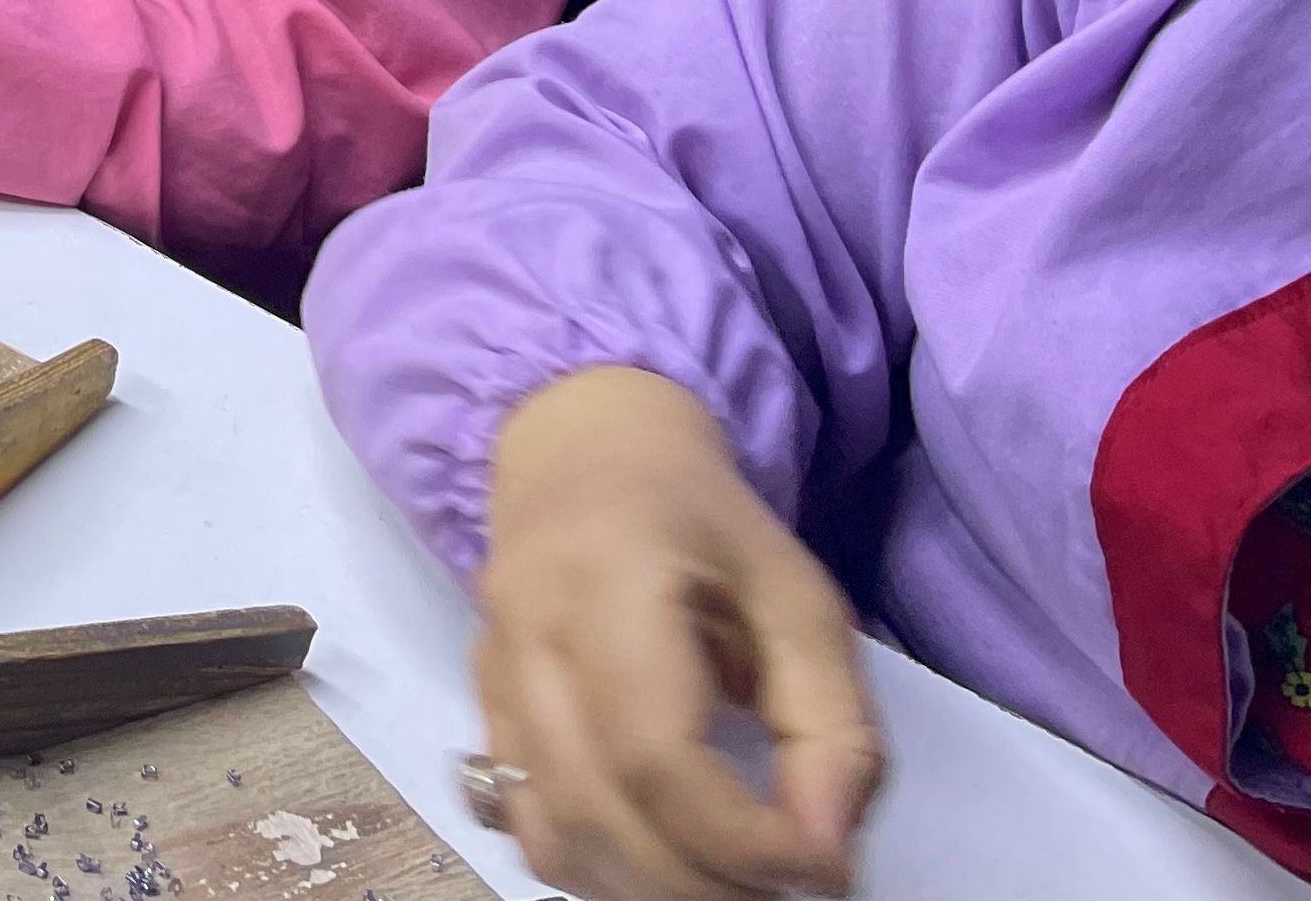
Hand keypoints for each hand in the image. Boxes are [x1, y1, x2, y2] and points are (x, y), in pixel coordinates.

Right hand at [470, 368, 884, 900]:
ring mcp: (490, 675)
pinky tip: (654, 852)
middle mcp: (528, 634)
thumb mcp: (800, 600)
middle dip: (702, 883)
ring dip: (643, 887)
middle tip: (785, 886)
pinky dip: (593, 866)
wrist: (581, 453)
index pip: (655, 754)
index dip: (740, 841)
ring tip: (724, 876)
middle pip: (596, 811)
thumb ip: (832, 727)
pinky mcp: (479, 707)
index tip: (821, 868)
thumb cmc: (706, 526)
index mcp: (609, 581)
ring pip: (548, 833)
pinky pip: (520, 820)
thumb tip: (825, 854)